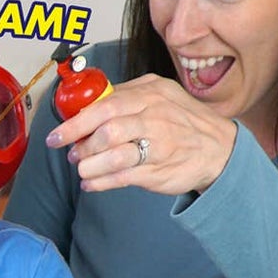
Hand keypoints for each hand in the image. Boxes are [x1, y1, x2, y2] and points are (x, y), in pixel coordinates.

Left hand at [45, 75, 236, 196]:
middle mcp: (155, 118)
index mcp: (150, 94)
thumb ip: (126, 96)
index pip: (105, 106)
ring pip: (113, 156)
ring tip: (82, 168)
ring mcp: (159, 146)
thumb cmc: (183, 120)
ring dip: (89, 165)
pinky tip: (91, 183)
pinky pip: (122, 177)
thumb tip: (87, 106)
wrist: (220, 148)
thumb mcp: (160, 94)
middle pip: (107, 131)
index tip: (57, 135)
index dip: (76, 122)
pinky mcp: (159, 171)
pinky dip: (100, 182)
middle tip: (72, 152)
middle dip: (81, 145)